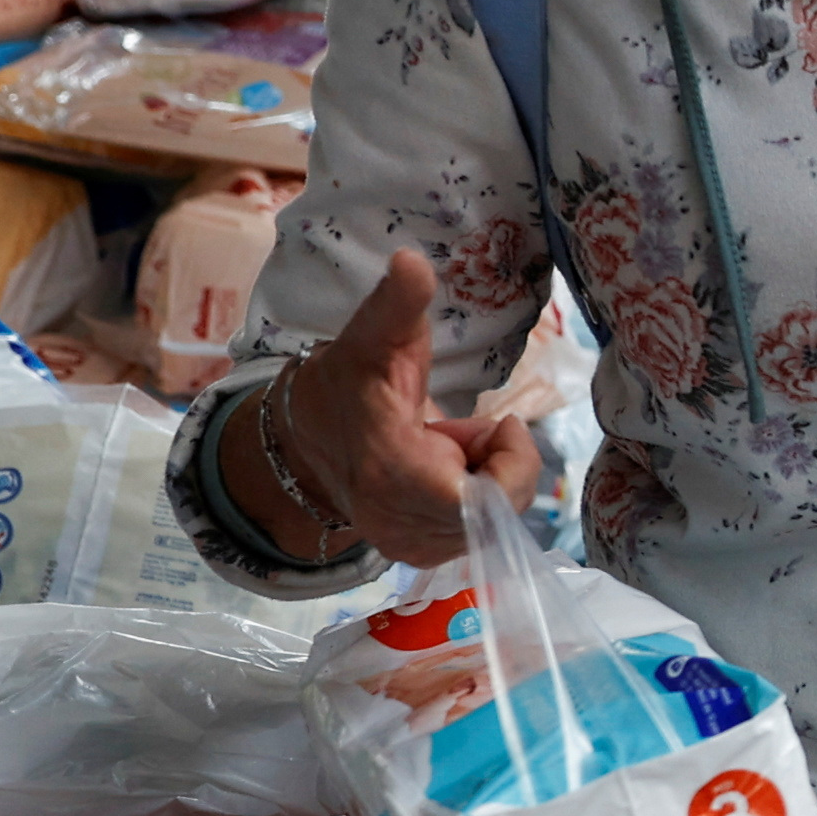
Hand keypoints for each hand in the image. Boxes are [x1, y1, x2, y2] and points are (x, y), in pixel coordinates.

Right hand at [271, 248, 546, 567]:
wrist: (306, 435)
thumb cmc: (351, 382)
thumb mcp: (374, 336)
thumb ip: (398, 302)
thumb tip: (410, 260)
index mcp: (391, 471)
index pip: (486, 501)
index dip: (510, 463)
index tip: (501, 421)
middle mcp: (397, 522)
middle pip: (499, 509)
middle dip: (496, 462)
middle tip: (460, 428)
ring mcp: (406, 546)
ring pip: (492, 519)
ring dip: (483, 477)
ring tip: (444, 446)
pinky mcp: (415, 555)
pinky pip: (478, 532)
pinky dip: (472, 498)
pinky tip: (440, 471)